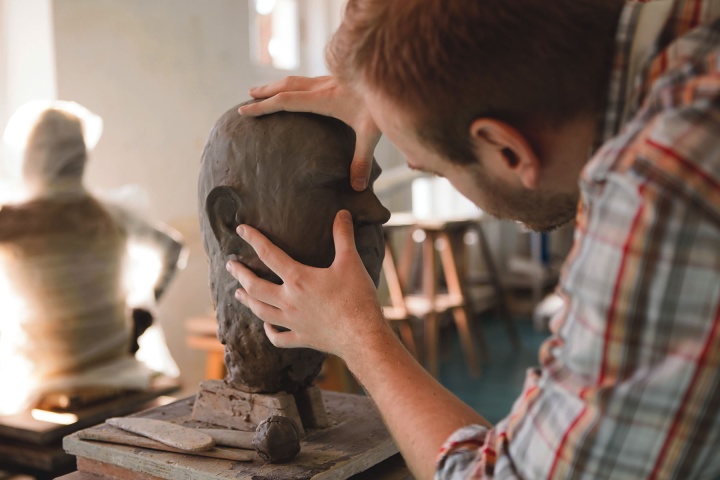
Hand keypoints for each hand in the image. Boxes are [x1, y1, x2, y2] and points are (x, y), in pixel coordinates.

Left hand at [225, 210, 386, 357]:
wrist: (363, 336)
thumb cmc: (356, 297)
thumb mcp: (351, 262)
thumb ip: (343, 236)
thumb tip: (342, 213)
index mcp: (298, 279)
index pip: (269, 254)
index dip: (253, 239)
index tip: (240, 230)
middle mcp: (289, 301)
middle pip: (255, 286)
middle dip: (240, 274)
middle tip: (230, 265)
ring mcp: (293, 322)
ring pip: (261, 311)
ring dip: (247, 301)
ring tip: (238, 293)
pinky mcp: (302, 338)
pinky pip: (278, 338)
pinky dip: (269, 332)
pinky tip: (267, 327)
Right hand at [238, 76, 379, 191]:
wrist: (395, 74)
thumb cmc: (382, 103)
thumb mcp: (371, 134)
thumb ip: (361, 161)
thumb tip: (357, 188)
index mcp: (324, 99)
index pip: (285, 101)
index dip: (263, 106)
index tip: (244, 110)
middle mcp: (323, 86)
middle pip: (286, 86)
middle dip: (265, 92)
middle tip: (247, 96)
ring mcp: (331, 79)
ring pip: (297, 79)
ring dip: (279, 84)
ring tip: (266, 89)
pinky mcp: (340, 77)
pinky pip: (310, 79)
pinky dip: (297, 83)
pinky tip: (301, 87)